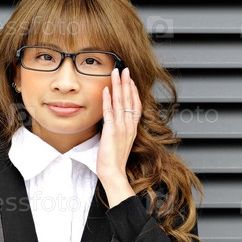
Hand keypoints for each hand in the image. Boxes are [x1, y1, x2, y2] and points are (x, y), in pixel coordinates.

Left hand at [97, 68, 140, 206]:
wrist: (113, 173)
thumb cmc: (114, 160)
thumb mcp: (120, 142)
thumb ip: (119, 130)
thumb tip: (113, 121)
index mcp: (132, 128)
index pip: (135, 105)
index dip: (133, 91)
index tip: (130, 80)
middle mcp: (129, 126)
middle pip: (129, 99)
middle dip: (127, 83)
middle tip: (125, 69)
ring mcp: (121, 128)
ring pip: (121, 102)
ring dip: (118, 86)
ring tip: (116, 73)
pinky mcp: (111, 131)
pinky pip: (109, 112)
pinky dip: (107, 100)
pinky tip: (105, 89)